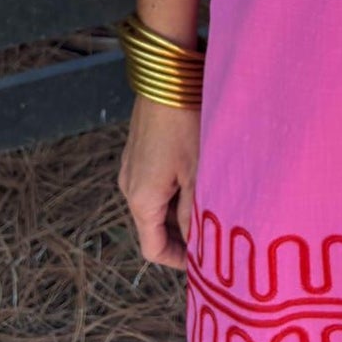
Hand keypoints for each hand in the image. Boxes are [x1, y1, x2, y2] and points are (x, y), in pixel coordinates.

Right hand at [116, 97, 200, 271]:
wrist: (166, 79)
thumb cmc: (184, 126)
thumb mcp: (196, 173)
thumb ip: (193, 212)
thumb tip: (197, 243)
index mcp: (141, 200)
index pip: (152, 249)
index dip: (177, 261)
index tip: (201, 263)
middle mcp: (129, 188)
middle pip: (153, 228)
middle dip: (181, 236)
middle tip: (212, 236)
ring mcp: (131, 168)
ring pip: (154, 205)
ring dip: (178, 212)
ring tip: (209, 208)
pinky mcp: (137, 152)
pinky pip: (153, 184)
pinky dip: (172, 192)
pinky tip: (197, 180)